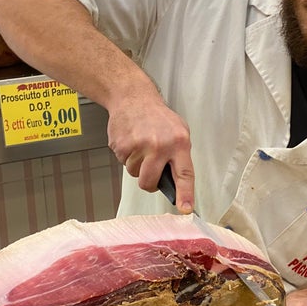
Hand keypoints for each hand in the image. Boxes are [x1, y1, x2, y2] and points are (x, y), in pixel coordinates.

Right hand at [107, 88, 194, 213]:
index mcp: (179, 143)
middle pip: (149, 182)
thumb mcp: (179, 131)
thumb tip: (178, 183)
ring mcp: (139, 145)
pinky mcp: (121, 145)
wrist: (133, 97)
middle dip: (148, 183)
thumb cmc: (157, 116)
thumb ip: (179, 156)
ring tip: (140, 144)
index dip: (185, 194)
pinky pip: (122, 162)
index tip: (185, 209)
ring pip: (134, 173)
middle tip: (149, 172)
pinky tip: (131, 140)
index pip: (184, 174)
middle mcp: (160, 145)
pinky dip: (126, 155)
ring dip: (136, 164)